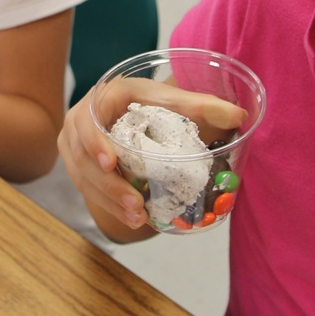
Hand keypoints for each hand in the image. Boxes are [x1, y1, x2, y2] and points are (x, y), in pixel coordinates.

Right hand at [57, 76, 245, 233]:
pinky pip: (87, 188)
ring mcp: (77, 145)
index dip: (94, 142)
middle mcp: (82, 120)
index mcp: (103, 97)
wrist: (137, 112)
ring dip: (109, 201)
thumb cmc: (156, 103)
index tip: (112, 163)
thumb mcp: (177, 102)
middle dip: (108, 185)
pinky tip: (132, 218)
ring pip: (84, 178)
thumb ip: (204, 106)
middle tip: (135, 204)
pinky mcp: (80, 166)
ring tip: (138, 217)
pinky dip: (109, 205)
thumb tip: (237, 115)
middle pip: (83, 158)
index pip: (87, 120)